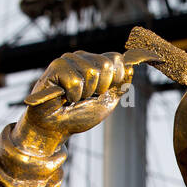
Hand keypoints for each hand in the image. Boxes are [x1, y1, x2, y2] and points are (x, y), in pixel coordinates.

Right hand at [12, 50, 131, 155]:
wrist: (56, 128)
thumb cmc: (79, 115)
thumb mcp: (107, 101)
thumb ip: (120, 85)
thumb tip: (131, 67)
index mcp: (95, 63)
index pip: (116, 58)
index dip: (116, 77)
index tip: (104, 91)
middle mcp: (82, 58)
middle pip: (106, 65)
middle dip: (100, 88)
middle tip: (86, 97)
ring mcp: (68, 60)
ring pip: (91, 72)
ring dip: (84, 93)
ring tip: (73, 98)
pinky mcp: (56, 66)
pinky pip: (75, 81)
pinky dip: (72, 95)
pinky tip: (63, 98)